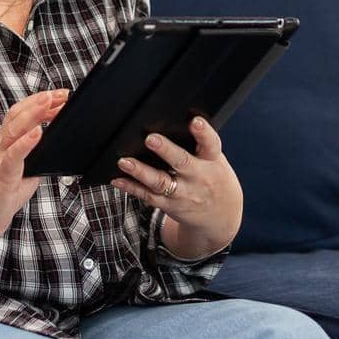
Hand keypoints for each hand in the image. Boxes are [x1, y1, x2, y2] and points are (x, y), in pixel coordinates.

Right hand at [0, 89, 67, 263]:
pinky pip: (12, 156)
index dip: (40, 102)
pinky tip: (38, 133)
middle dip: (40, 101)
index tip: (61, 95)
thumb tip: (59, 142)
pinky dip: (26, 143)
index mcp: (6, 142)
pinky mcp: (0, 175)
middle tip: (61, 93)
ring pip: (14, 130)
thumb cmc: (2, 193)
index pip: (21, 114)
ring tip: (49, 103)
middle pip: (17, 115)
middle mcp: (0, 146)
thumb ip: (37, 153)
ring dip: (33, 114)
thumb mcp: (24, 168)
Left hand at [112, 117, 242, 260]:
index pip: (210, 144)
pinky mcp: (169, 204)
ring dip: (141, 172)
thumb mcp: (215, 161)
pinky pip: (148, 196)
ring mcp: (183, 193)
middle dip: (166, 150)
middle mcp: (198, 177)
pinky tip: (118, 180)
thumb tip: (169, 122)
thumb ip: (198, 145)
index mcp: (212, 161)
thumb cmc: (213, 178)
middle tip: (150, 138)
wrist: (221, 216)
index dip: (203, 132)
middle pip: (182, 162)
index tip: (195, 121)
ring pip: (160, 182)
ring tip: (125, 161)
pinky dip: (132, 187)